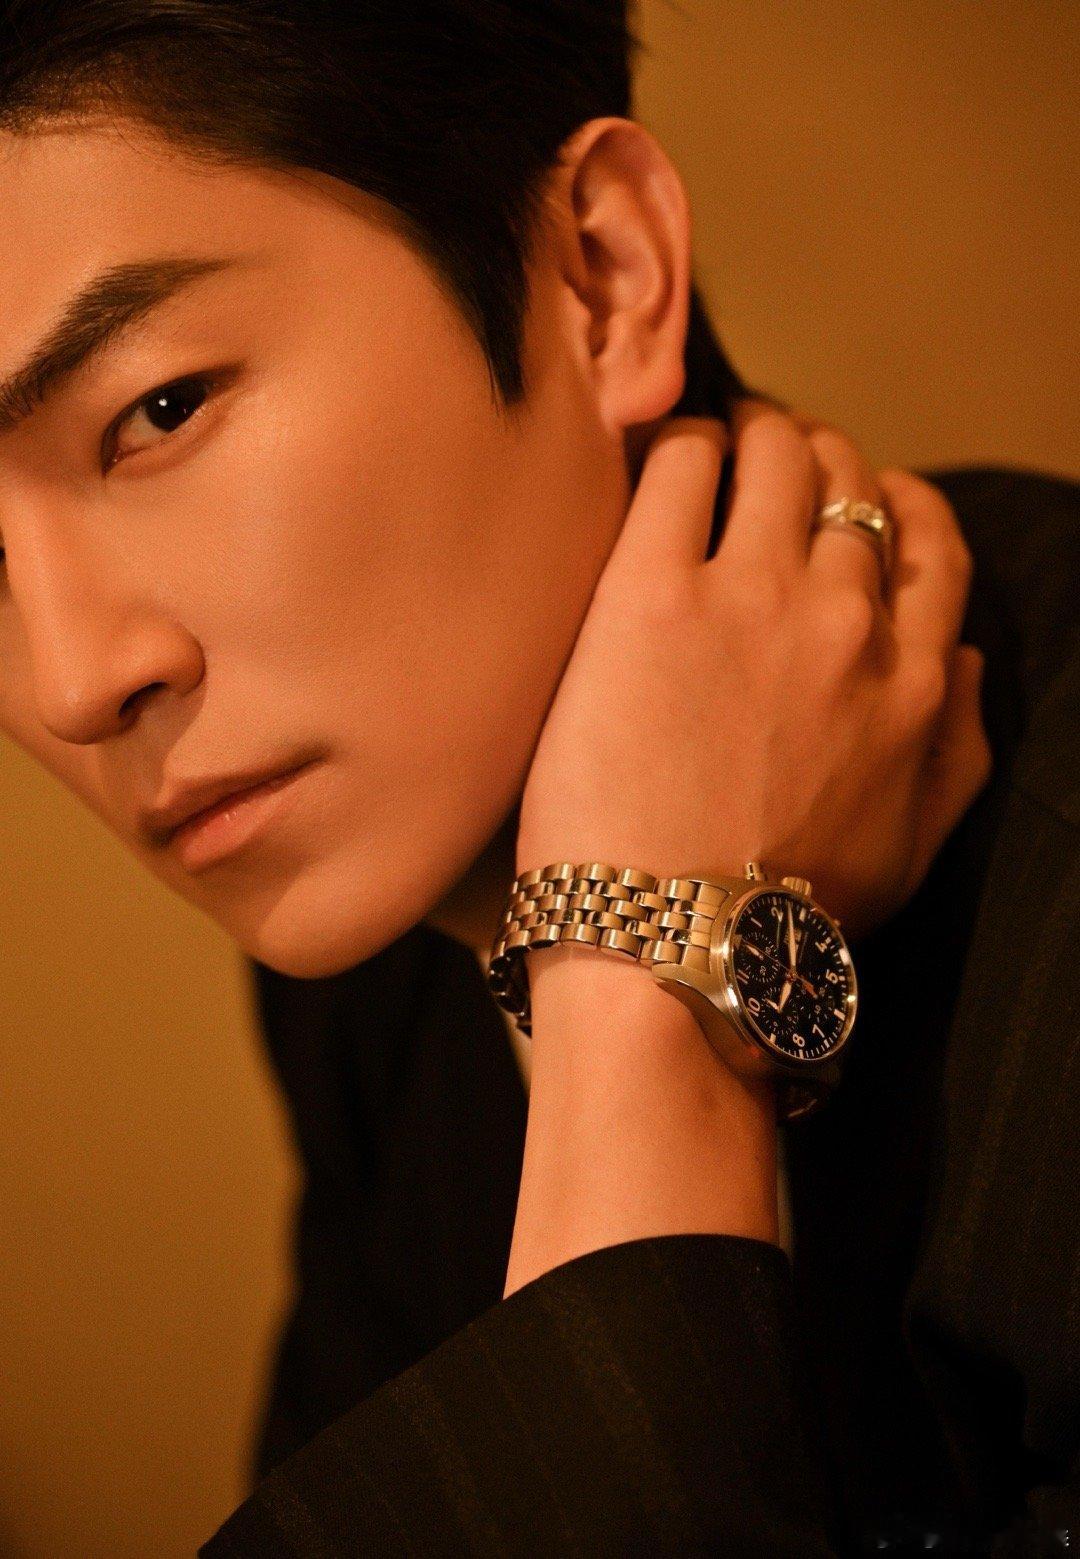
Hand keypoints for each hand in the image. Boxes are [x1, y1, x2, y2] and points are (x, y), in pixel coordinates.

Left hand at [515, 398, 990, 938]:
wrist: (676, 945)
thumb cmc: (788, 916)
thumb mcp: (916, 848)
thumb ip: (961, 750)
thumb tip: (968, 668)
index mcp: (918, 679)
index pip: (927, 546)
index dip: (894, 503)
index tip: (859, 496)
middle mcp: (848, 621)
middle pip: (848, 485)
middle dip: (817, 458)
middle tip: (771, 458)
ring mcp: (752, 598)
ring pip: (775, 456)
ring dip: (753, 434)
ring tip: (718, 439)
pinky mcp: (652, 594)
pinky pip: (681, 468)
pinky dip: (680, 446)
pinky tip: (662, 460)